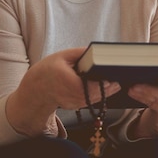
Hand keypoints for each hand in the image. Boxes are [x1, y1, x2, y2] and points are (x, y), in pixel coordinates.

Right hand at [6, 47, 120, 136]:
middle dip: (110, 85)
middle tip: (121, 77)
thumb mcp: (63, 56)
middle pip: (97, 93)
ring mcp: (75, 103)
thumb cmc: (48, 70)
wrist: (35, 89)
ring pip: (96, 98)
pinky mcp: (76, 106)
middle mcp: (73, 96)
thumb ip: (81, 53)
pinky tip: (107, 85)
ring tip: (117, 81)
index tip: (115, 73)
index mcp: (69, 82)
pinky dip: (100, 94)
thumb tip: (97, 51)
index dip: (105, 80)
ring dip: (107, 90)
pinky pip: (91, 100)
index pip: (92, 84)